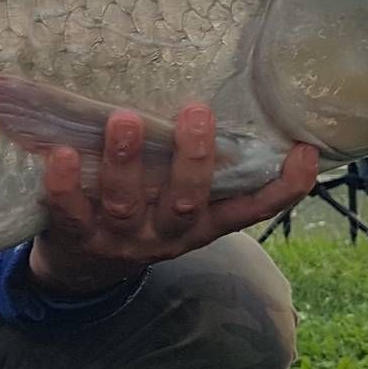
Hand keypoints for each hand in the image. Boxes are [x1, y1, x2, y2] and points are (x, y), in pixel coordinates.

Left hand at [26, 104, 318, 296]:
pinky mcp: (77, 238)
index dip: (282, 188)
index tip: (305, 153)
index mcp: (200, 224)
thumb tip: (222, 97)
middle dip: (193, 159)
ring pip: (127, 204)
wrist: (80, 271)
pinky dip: (65, 185)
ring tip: (124, 120)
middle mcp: (166, 235)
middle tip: (196, 111)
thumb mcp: (175, 201)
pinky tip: (62, 154)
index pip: (250, 209)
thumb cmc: (140, 215)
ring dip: (126, 161)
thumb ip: (194, 167)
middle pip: (187, 202)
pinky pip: (70, 212)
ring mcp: (121, 239)